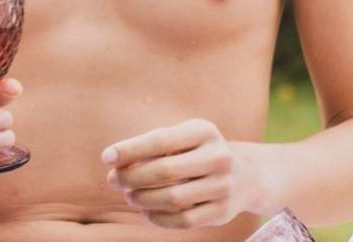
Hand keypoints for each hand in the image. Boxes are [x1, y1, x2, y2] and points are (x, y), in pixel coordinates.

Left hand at [104, 119, 257, 229]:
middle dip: (132, 177)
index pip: (162, 140)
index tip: (107, 157)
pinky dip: (157, 218)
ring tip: (131, 196)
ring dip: (142, 199)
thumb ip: (151, 146)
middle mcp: (219, 156)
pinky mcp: (222, 210)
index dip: (130, 149)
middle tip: (115, 180)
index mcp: (205, 131)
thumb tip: (113, 162)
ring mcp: (224, 185)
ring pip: (172, 199)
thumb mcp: (182, 139)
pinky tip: (148, 211)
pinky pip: (182, 221)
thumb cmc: (197, 153)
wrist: (245, 174)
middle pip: (164, 171)